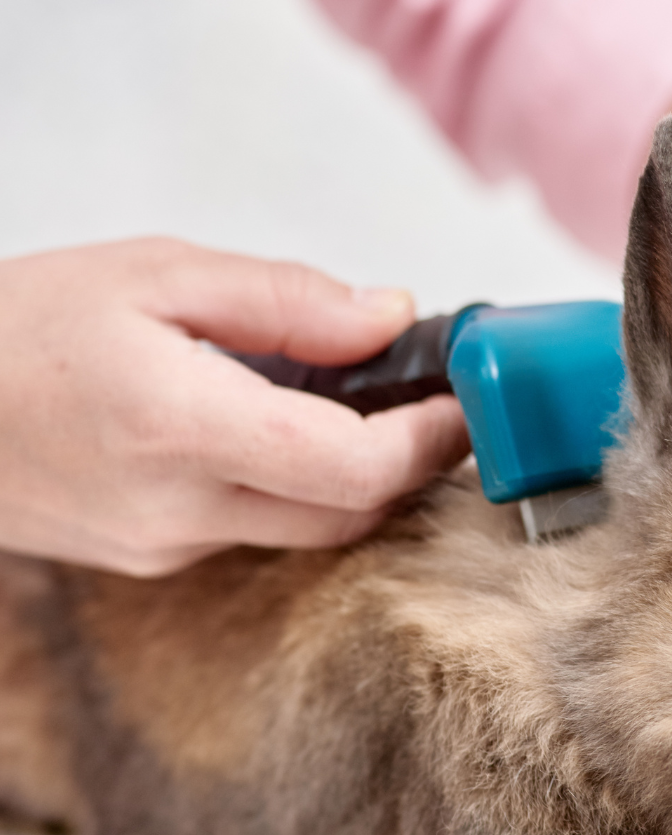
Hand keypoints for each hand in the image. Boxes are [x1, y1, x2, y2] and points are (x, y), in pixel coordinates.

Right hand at [0, 238, 469, 574]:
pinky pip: (261, 531)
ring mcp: (168, 548)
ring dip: (359, 477)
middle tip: (434, 403)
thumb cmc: (22, 326)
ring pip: (313, 528)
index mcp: (182, 428)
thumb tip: (390, 318)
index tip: (464, 402)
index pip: (356, 467)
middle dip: (411, 462)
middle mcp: (180, 510)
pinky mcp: (155, 560)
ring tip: (362, 407)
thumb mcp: (156, 273)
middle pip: (352, 511)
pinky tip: (282, 435)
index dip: (431, 439)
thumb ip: (287, 300)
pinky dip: (298, 489)